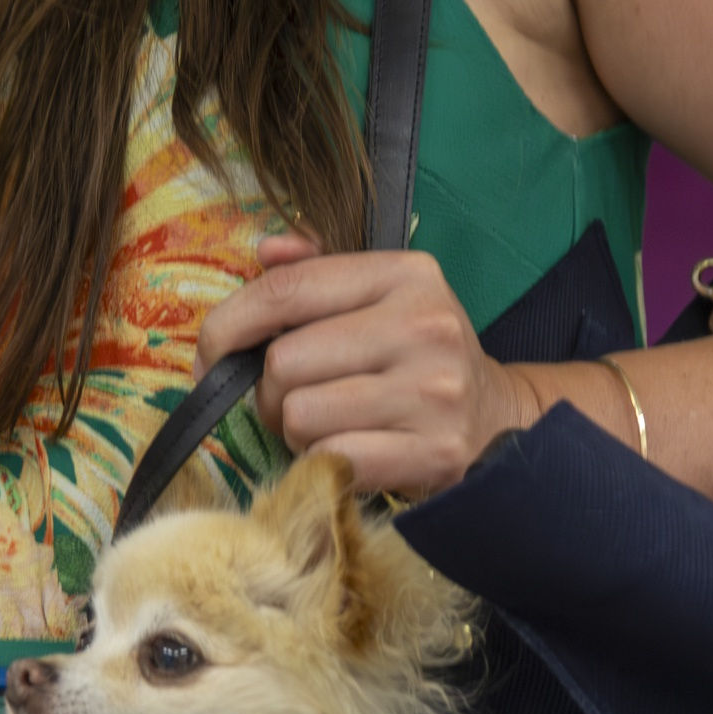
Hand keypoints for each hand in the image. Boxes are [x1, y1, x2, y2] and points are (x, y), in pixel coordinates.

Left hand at [196, 234, 537, 496]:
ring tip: (334, 425)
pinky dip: (325, 462)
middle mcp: (425, 325)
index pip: (287, 290)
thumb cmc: (421, 360)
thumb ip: (321, 272)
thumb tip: (266, 250)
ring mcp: (434, 391)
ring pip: (299, 415)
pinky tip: (353, 453)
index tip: (210, 353)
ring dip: (298, 431)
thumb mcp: (386, 299)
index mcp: (406, 274)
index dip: (228, 324)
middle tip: (300, 400)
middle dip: (272, 391)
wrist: (502, 423)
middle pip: (283, 362)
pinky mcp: (434, 452)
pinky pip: (329, 459)